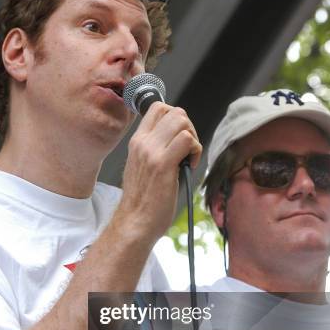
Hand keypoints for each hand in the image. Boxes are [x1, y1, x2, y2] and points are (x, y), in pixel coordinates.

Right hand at [118, 102, 201, 241]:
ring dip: (193, 138)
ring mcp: (152, 152)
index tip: (180, 138)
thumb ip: (155, 149)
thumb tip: (177, 139)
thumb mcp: (142, 166)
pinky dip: (195, 151)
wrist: (134, 222)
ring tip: (187, 159)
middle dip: (189, 127)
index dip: (176, 118)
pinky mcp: (163, 164)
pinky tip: (189, 166)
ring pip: (182, 121)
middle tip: (188, 150)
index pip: (158, 107)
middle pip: (174, 111)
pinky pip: (188, 140)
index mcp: (137, 141)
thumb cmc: (142, 201)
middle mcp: (142, 143)